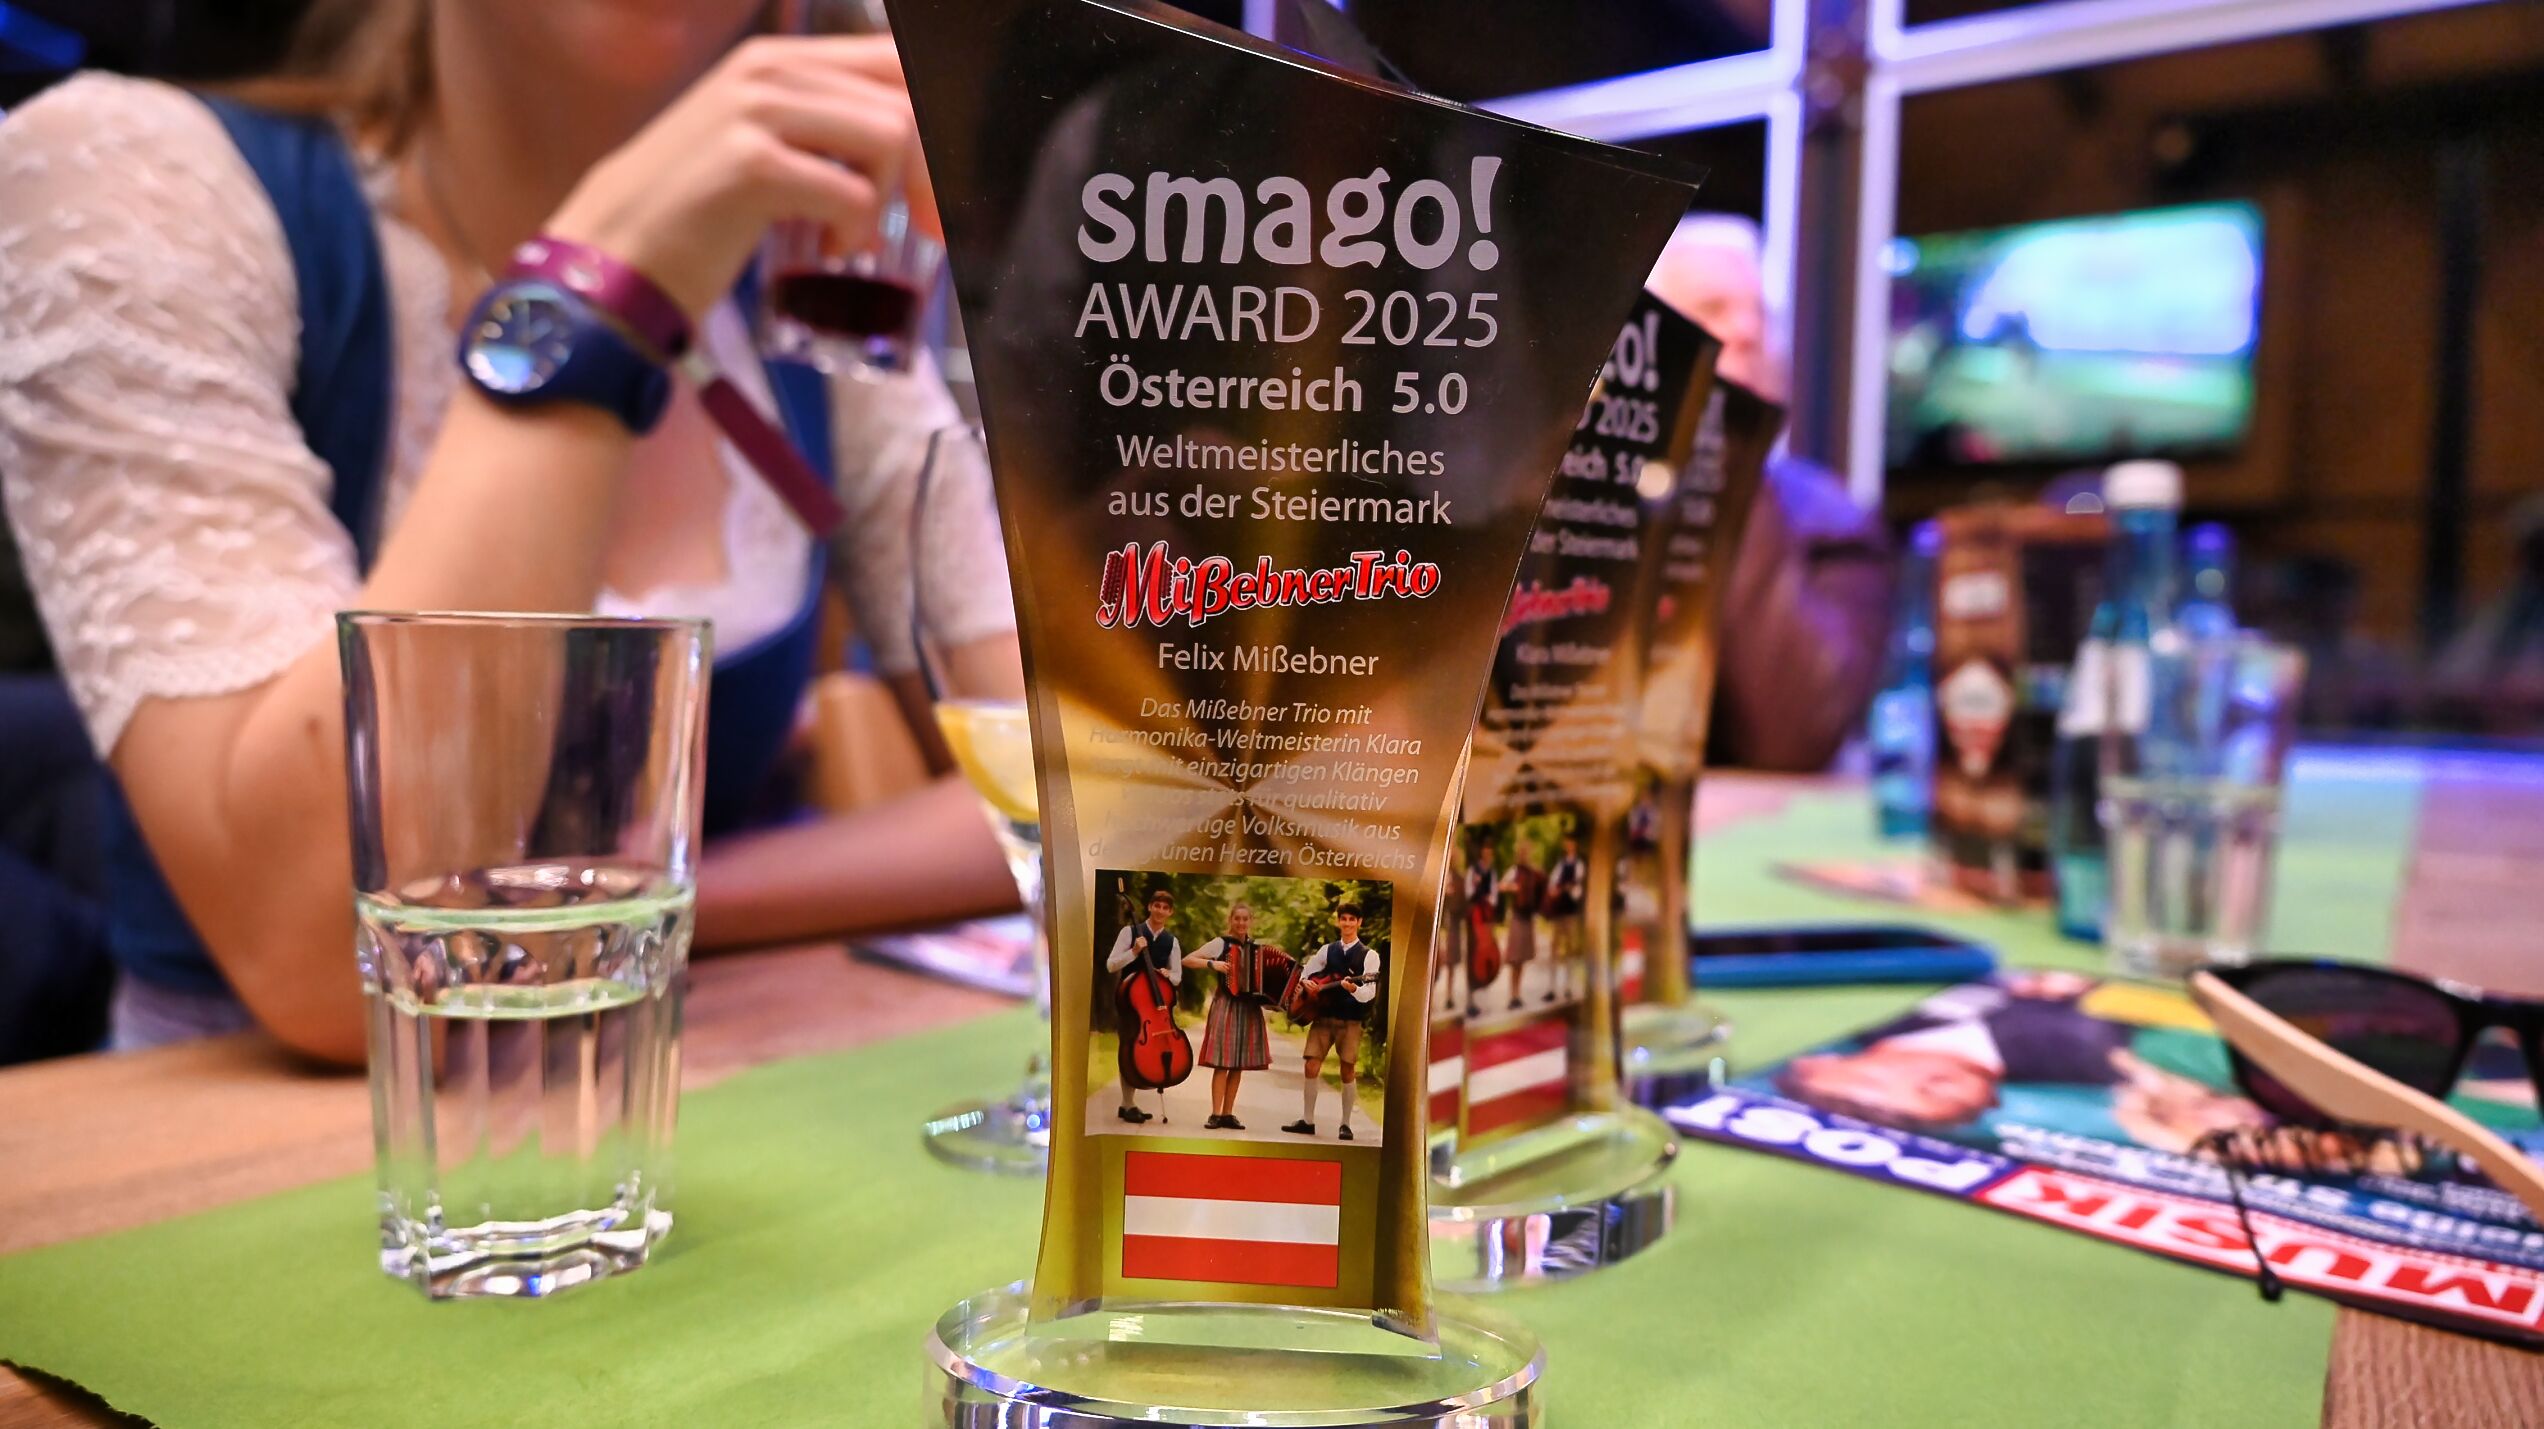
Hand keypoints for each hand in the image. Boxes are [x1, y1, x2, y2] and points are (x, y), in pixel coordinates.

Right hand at [545, 35, 930, 316]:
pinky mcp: (749, 165)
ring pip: (889, 137)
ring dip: (885, 200)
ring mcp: (754, 112)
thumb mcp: (765, 148)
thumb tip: (917, 151)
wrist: (614, 259)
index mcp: (775, 61)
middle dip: (931, 172)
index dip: (936, 125)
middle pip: (904, 100)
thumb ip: (826, 131)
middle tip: (926, 227)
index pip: (894, 61)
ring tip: (849, 236)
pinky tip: (827, 250)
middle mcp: (765, 70)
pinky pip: (851, 192)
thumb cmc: (696, 214)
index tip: (939, 186)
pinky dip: (853, 232)